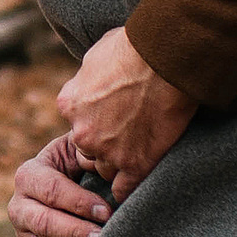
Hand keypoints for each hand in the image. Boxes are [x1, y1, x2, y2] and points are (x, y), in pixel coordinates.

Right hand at [7, 134, 107, 236]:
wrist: (74, 184)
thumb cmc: (81, 163)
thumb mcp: (79, 149)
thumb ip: (88, 150)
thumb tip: (102, 160)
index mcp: (28, 176)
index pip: (52, 191)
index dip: (79, 203)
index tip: (106, 212)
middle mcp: (20, 207)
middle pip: (45, 223)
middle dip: (75, 232)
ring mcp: (25, 235)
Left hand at [56, 26, 195, 203]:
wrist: (166, 60)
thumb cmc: (136, 47)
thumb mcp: (97, 55)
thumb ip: (88, 76)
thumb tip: (92, 78)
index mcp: (70, 104)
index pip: (77, 124)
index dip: (95, 122)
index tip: (113, 117)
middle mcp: (82, 131)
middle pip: (87, 150)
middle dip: (104, 145)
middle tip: (128, 134)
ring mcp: (108, 151)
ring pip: (105, 170)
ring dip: (118, 164)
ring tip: (140, 151)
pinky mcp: (135, 164)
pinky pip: (124, 189)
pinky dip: (129, 187)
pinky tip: (138, 179)